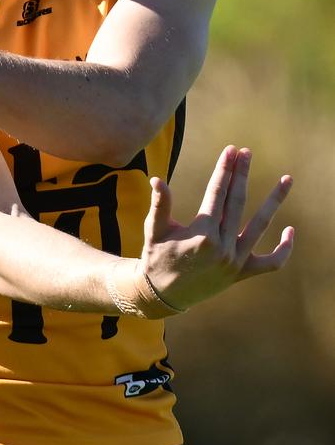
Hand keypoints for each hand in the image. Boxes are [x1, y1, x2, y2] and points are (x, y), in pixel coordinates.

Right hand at [140, 146, 293, 310]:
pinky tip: (290, 230)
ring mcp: (235, 261)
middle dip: (242, 174)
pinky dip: (283, 249)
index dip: (224, 169)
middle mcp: (222, 247)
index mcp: (202, 234)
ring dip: (275, 200)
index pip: (217, 193)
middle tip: (246, 152)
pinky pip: (270, 263)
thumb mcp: (155, 229)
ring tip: (287, 179)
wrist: (162, 294)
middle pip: (237, 202)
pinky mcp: (241, 273)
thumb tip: (157, 180)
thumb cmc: (156, 256)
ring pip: (260, 226)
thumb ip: (160, 204)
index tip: (230, 150)